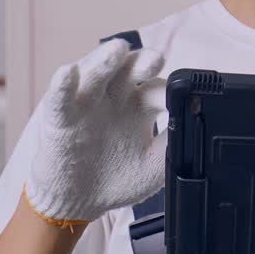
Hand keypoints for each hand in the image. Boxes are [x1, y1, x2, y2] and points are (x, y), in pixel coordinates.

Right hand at [24, 38, 167, 223]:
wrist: (76, 204)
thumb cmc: (116, 179)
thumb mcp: (153, 166)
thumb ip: (172, 146)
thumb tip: (195, 126)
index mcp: (139, 105)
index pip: (157, 87)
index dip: (169, 90)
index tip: (183, 96)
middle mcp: (114, 96)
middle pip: (129, 70)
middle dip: (143, 62)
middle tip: (156, 59)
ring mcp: (86, 103)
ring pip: (96, 73)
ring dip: (105, 60)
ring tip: (118, 49)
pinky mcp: (59, 116)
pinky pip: (60, 98)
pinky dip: (62, 84)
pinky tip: (68, 73)